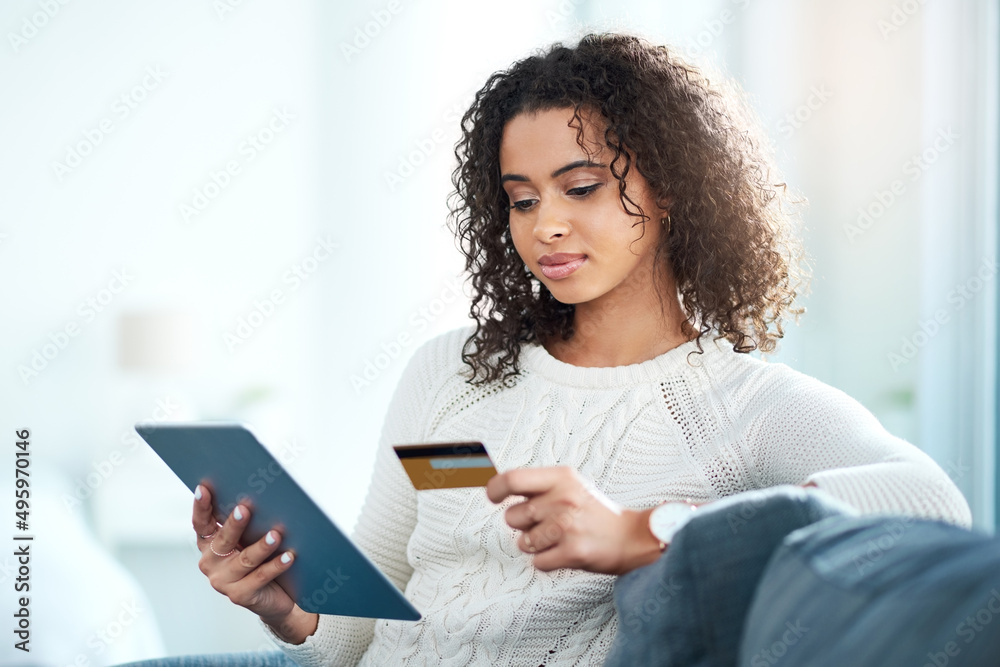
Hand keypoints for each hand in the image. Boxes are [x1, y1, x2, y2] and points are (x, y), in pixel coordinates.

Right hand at [192, 484, 316, 643]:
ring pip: (244, 560)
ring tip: (275, 535)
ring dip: (261, 546)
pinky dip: (276, 566)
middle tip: (245, 509)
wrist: (274, 598)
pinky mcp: (240, 595)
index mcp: (209, 545)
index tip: (204, 489)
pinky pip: (261, 577)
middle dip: (234, 524)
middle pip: (223, 540)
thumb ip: (247, 524)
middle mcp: (211, 563)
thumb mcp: (248, 541)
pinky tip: (288, 556)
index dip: (201, 507)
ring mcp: (223, 582)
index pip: (201, 524)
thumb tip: (263, 495)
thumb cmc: (260, 562)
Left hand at [486, 466, 655, 575]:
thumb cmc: (595, 512)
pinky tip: (564, 550)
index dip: (495, 489)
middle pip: (512, 516)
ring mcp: (567, 527)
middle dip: (522, 524)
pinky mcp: (572, 552)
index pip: (512, 479)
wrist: (630, 537)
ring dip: (536, 544)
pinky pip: (537, 561)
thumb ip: (537, 485)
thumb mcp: (570, 484)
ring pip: (523, 541)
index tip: (492, 496)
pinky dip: (547, 560)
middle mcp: (563, 499)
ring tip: (558, 537)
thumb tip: (497, 485)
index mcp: (562, 478)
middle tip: (544, 523)